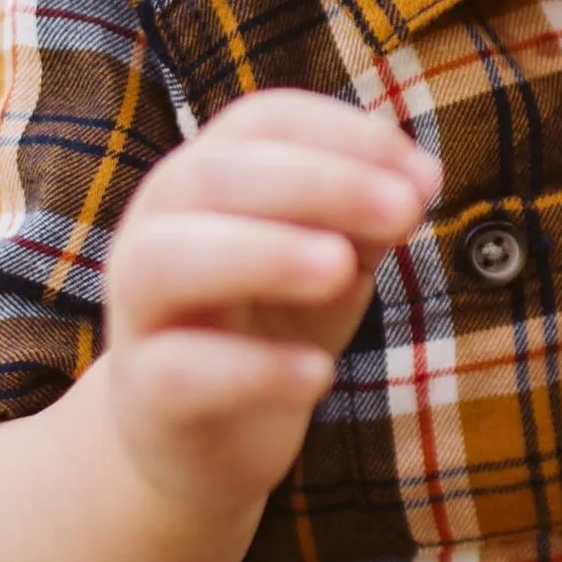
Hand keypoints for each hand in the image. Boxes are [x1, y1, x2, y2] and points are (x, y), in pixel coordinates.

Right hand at [102, 91, 438, 514]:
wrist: (205, 439)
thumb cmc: (273, 327)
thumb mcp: (333, 262)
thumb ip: (367, 221)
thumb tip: (416, 183)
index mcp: (205, 179)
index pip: (261, 122)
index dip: (343, 133)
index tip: (423, 173)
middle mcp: (156, 228)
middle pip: (211, 176)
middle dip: (317, 183)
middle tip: (404, 210)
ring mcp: (139, 311)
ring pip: (168, 260)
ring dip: (263, 253)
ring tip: (341, 270)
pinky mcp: (145, 393)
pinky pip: (181, 371)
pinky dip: (254, 370)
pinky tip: (319, 373)